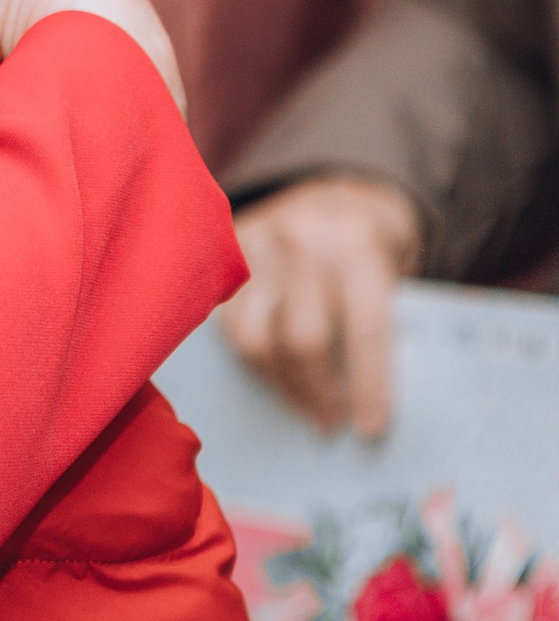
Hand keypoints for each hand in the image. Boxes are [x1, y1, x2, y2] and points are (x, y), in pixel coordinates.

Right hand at [223, 176, 420, 437]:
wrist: (332, 191)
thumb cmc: (373, 246)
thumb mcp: (395, 268)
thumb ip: (384, 319)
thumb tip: (374, 398)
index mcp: (357, 243)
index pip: (364, 328)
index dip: (369, 385)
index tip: (371, 429)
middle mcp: (301, 240)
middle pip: (305, 339)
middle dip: (323, 393)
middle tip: (333, 423)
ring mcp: (254, 246)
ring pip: (259, 340)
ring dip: (285, 385)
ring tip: (307, 407)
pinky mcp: (224, 258)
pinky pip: (231, 327)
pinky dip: (256, 362)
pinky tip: (278, 377)